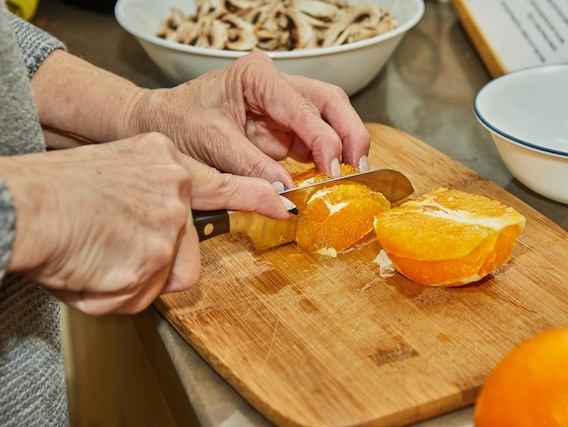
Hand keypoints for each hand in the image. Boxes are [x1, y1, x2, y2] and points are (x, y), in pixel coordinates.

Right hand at [2, 133, 291, 314]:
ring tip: (98, 256)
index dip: (255, 196)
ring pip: (168, 275)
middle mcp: (174, 187)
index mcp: (162, 158)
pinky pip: (140, 295)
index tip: (281, 202)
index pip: (223, 180)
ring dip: (134, 278)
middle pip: (188, 248)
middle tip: (122, 251)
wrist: (22, 206)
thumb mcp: (114, 171)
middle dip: (158, 262)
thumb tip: (161, 231)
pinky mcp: (157, 256)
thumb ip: (149, 196)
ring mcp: (169, 222)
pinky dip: (112, 293)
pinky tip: (90, 268)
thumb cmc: (54, 193)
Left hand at [130, 52, 369, 185]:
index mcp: (258, 76)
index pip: (305, 105)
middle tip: (359, 168)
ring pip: (329, 121)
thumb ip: (252, 167)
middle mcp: (275, 87)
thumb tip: (287, 192)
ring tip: (352, 177)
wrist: (157, 124)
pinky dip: (326, 160)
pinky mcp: (281, 130)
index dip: (325, 138)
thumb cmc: (176, 121)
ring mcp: (281, 108)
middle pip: (330, 103)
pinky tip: (332, 178)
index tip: (334, 168)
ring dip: (343, 148)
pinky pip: (314, 143)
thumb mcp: (212, 143)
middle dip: (349, 134)